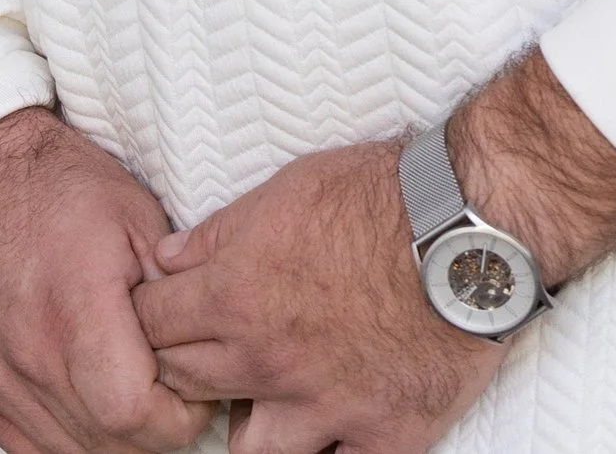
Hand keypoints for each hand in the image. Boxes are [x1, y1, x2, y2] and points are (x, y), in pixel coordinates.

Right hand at [0, 107, 216, 453]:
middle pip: (108, 445)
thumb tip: (205, 342)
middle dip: (155, 433)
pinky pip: (32, 450)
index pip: (133, 412)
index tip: (196, 393)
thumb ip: (172, 289)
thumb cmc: (59, 188)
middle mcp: (30, 353)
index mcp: (76, 305)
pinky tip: (93, 406)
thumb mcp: (136, 216)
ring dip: (115, 440)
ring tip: (135, 394)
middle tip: (175, 396)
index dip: (178, 417)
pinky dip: (71, 441)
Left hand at [131, 52, 615, 453]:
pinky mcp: (379, 436)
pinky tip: (323, 441)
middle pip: (187, 386)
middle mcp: (268, 361)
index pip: (152, 325)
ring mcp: (323, 409)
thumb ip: (219, 231)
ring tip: (257, 405)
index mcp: (237, 295)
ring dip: (244, 429)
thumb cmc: (382, 194)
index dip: (148, 317)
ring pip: (248, 453)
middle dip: (180, 369)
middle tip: (199, 353)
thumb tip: (167, 258)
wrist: (467, 226)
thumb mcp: (289, 187)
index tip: (156, 315)